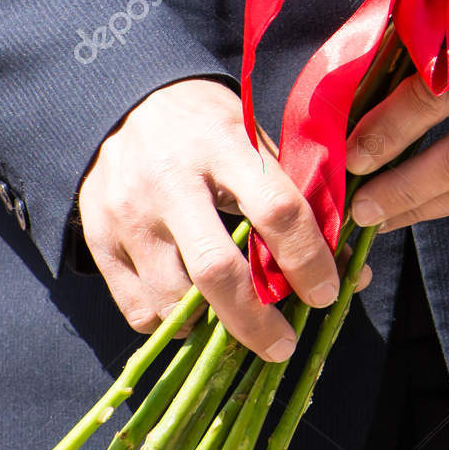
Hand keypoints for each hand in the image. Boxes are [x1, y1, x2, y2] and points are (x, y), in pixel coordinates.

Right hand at [78, 77, 366, 358]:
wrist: (122, 104)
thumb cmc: (206, 127)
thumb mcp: (254, 139)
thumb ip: (297, 199)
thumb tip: (349, 269)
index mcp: (223, 145)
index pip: (276, 210)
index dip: (308, 259)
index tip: (326, 292)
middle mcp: (171, 180)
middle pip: (217, 271)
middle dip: (257, 321)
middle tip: (284, 345)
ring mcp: (129, 214)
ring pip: (174, 302)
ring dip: (213, 326)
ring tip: (237, 322)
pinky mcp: (99, 240)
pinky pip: (141, 312)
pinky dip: (174, 325)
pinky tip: (193, 309)